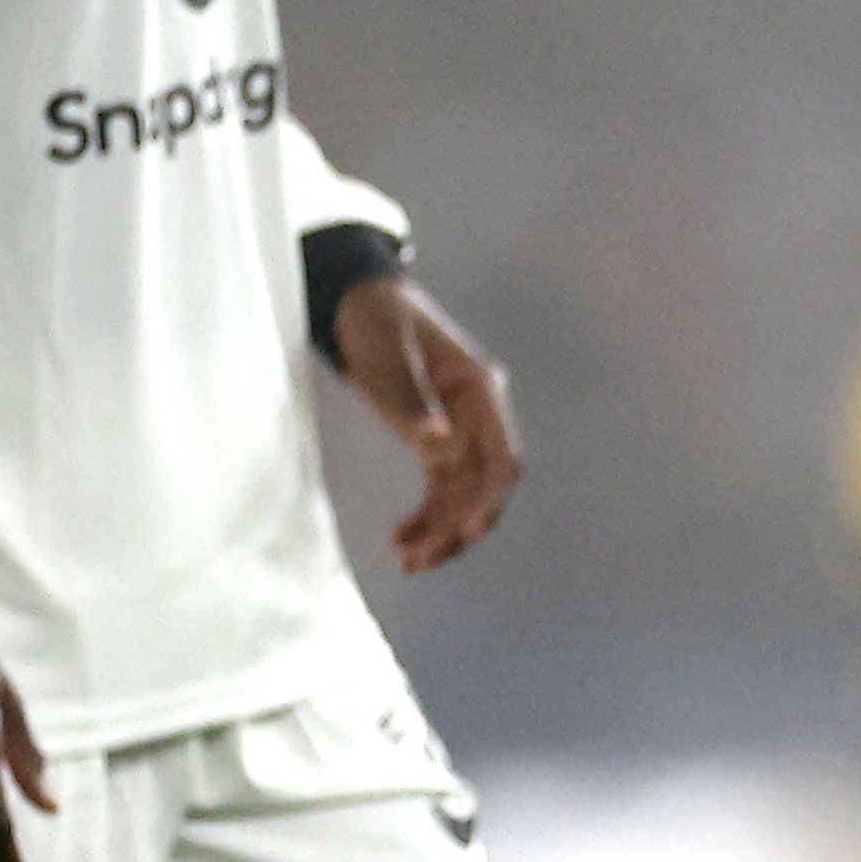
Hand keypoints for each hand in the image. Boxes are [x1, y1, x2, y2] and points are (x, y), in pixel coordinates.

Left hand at [335, 273, 522, 572]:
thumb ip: (410, 402)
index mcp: (480, 391)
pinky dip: (425, 516)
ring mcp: (459, 429)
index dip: (491, 499)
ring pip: (463, 496)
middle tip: (419, 560)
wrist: (357, 299)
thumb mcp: (385, 358)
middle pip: (485, 488)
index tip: (468, 531)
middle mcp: (478, 415)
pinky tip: (400, 538)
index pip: (503, 459)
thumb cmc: (374, 320)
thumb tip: (438, 445)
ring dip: (440, 531)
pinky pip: (440, 490)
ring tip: (407, 561)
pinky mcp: (436, 440)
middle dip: (458, 528)